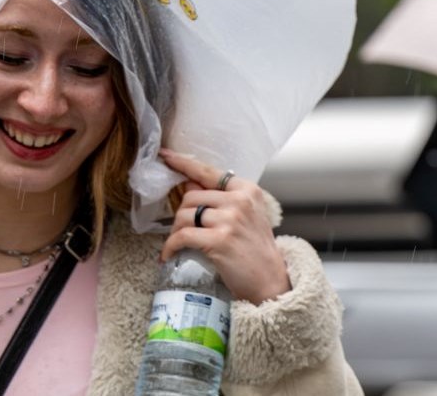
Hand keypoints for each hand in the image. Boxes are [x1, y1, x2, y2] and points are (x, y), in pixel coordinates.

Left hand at [160, 149, 291, 303]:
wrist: (270, 279)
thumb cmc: (255, 249)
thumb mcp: (246, 217)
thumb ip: (221, 200)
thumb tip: (189, 184)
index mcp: (247, 190)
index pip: (209, 171)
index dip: (183, 163)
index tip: (166, 156)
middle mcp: (240, 200)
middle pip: (192, 196)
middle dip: (181, 214)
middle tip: (180, 231)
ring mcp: (230, 219)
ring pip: (184, 215)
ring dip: (175, 231)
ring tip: (178, 244)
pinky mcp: (219, 240)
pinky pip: (182, 236)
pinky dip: (170, 246)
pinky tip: (169, 255)